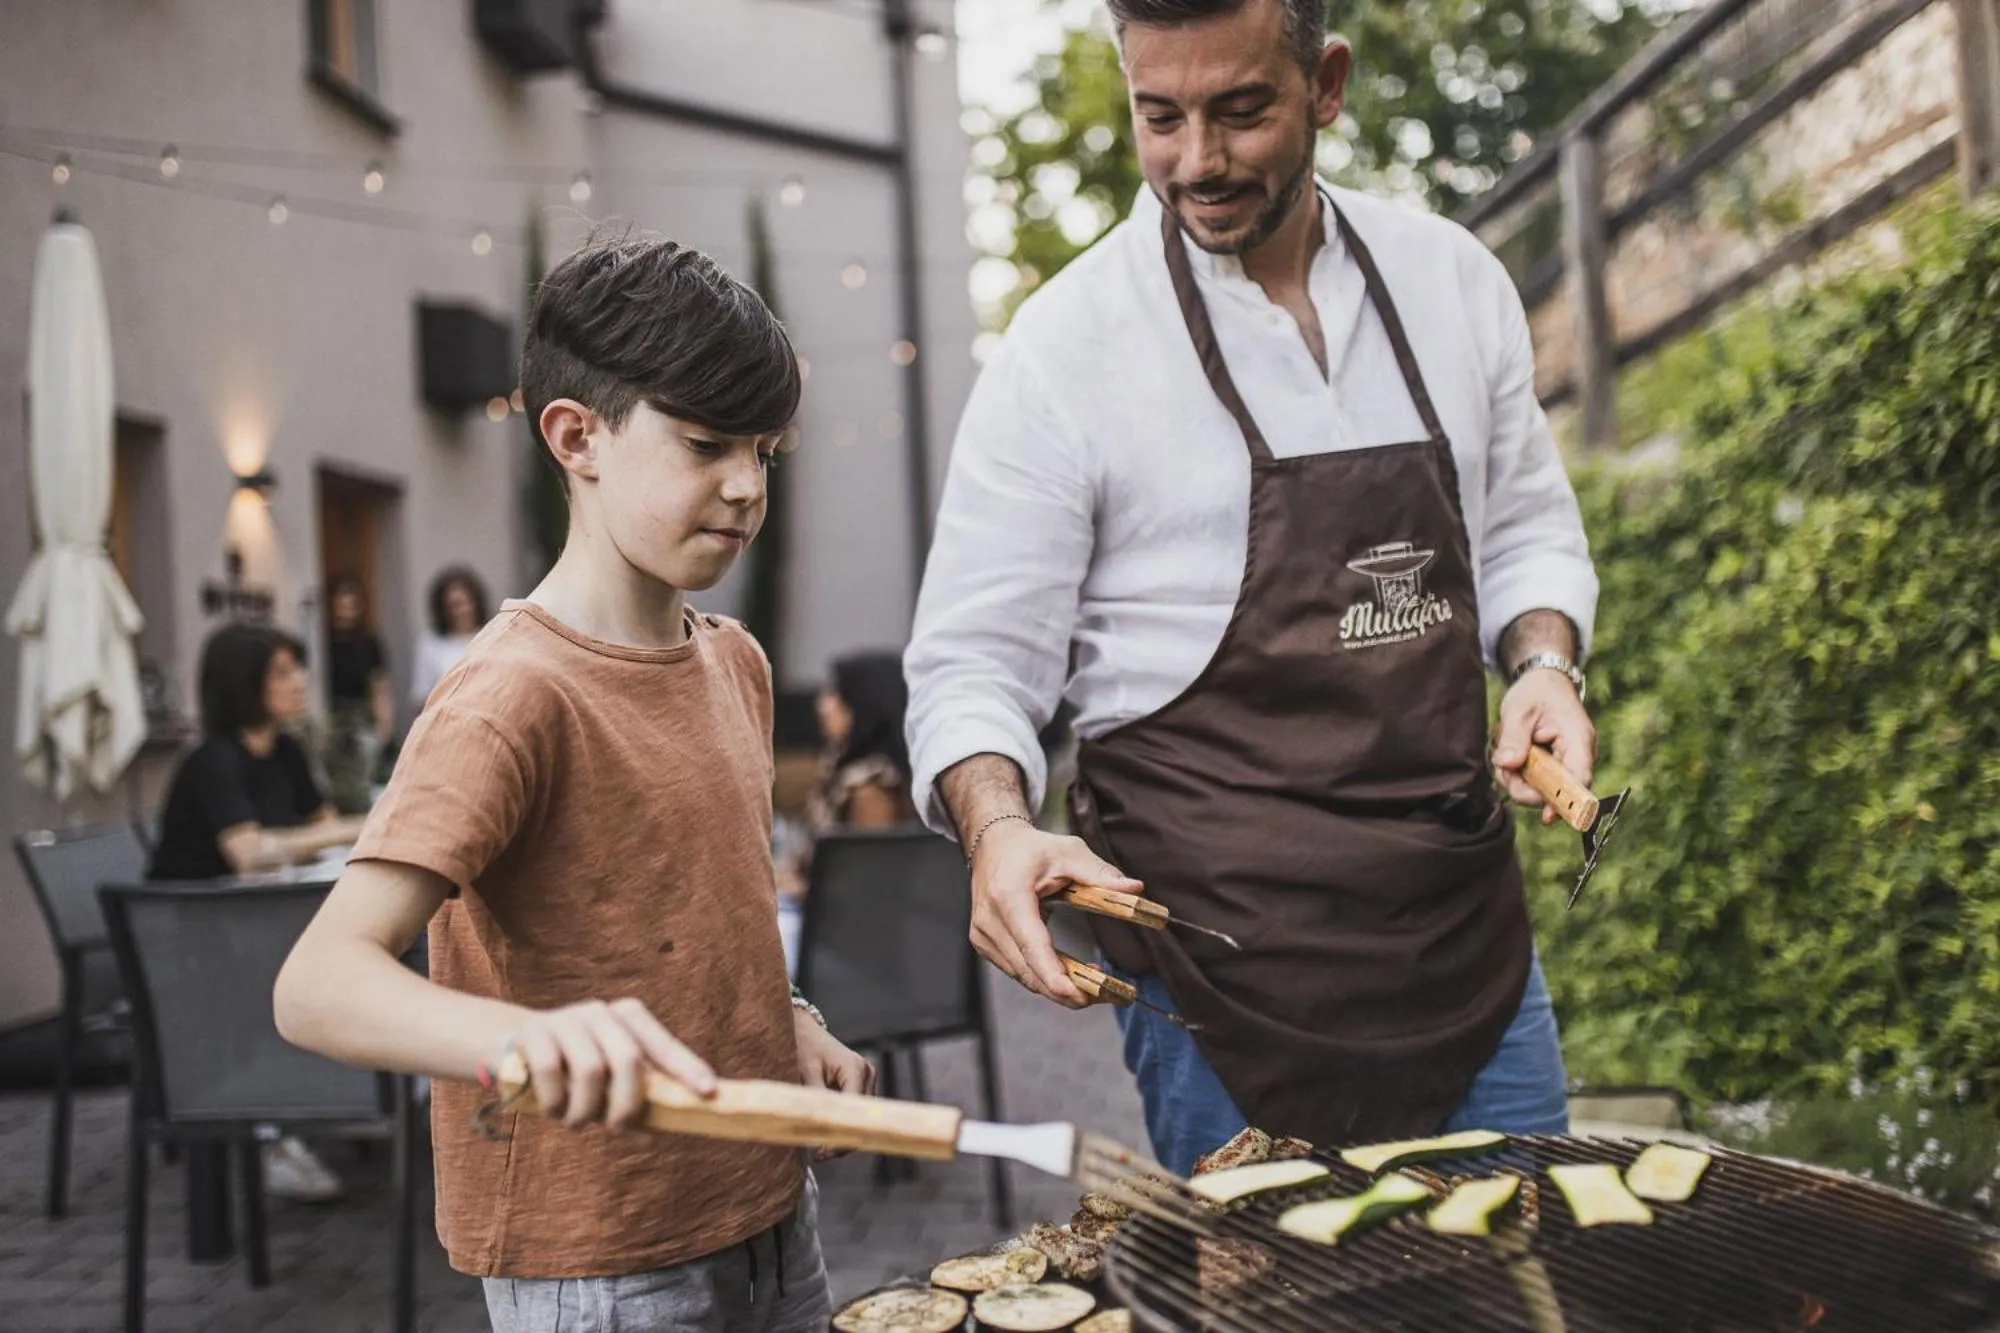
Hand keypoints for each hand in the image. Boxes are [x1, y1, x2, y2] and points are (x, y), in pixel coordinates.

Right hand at [508, 998, 716, 1130]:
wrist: (514, 1046)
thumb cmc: (574, 1069)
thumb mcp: (608, 1077)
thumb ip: (638, 1094)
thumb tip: (671, 1127)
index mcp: (629, 1018)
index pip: (663, 1044)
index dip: (686, 1067)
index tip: (708, 1092)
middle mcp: (602, 1012)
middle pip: (628, 1059)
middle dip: (627, 1103)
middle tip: (618, 1129)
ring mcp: (567, 1018)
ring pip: (590, 1070)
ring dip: (585, 1109)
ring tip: (576, 1121)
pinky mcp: (534, 1031)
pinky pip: (551, 1071)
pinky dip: (555, 1100)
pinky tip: (553, 1110)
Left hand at [794, 1010, 875, 1159]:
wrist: (804, 1029)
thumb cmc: (802, 1047)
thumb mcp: (805, 1073)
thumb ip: (815, 1101)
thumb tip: (817, 1130)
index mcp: (855, 1069)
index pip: (853, 1111)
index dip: (841, 1135)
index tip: (822, 1153)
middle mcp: (867, 1073)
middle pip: (860, 1117)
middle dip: (842, 1139)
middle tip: (817, 1156)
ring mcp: (867, 1078)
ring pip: (859, 1116)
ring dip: (842, 1133)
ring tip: (818, 1149)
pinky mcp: (861, 1084)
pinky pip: (855, 1110)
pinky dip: (841, 1123)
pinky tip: (823, 1134)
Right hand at [971, 820, 1140, 1008]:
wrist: (992, 845)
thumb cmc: (1029, 849)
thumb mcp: (1068, 852)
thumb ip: (1100, 874)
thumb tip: (1134, 888)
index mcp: (1008, 896)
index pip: (1032, 945)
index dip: (1055, 976)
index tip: (1080, 995)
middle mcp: (990, 920)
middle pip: (1029, 970)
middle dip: (1067, 989)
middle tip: (1104, 995)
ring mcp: (982, 935)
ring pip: (1024, 976)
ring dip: (1058, 986)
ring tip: (1093, 983)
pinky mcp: (983, 944)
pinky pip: (1017, 970)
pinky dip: (1043, 976)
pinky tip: (1069, 973)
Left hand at [1490, 669, 1596, 823]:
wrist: (1544, 683)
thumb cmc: (1537, 692)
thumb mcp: (1519, 710)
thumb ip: (1514, 738)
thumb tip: (1508, 765)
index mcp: (1578, 740)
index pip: (1579, 779)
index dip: (1566, 801)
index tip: (1547, 817)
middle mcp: (1577, 757)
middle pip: (1557, 792)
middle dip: (1525, 787)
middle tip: (1503, 766)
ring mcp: (1566, 764)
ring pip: (1542, 791)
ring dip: (1517, 780)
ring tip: (1505, 754)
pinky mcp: (1553, 768)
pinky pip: (1535, 784)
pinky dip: (1518, 776)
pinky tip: (1510, 757)